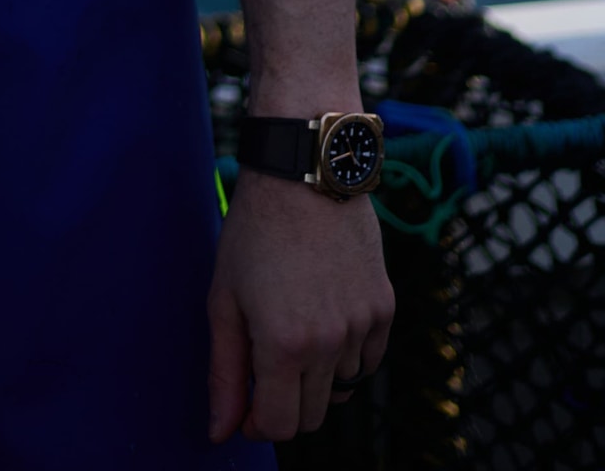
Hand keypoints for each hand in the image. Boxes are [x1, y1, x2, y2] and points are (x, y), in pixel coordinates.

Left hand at [207, 168, 394, 442]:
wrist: (304, 173)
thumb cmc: (254, 230)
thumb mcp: (224, 298)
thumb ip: (225, 371)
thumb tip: (220, 431)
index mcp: (284, 344)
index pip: (280, 426)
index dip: (258, 424)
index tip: (247, 408)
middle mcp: (330, 344)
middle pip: (312, 415)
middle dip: (285, 402)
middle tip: (265, 362)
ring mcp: (363, 326)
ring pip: (341, 387)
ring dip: (316, 375)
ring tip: (293, 323)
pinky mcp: (384, 308)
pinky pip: (368, 360)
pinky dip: (347, 354)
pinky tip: (324, 315)